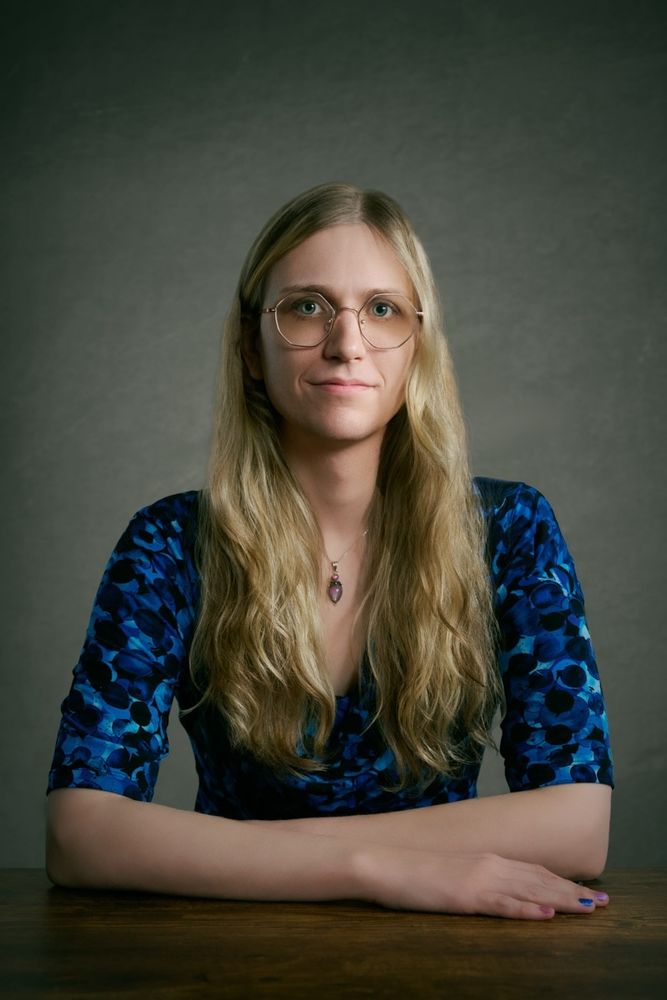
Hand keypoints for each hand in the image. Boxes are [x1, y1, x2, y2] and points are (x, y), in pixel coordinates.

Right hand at [358, 848, 609, 918]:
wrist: (385, 863)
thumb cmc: (416, 871)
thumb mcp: (455, 871)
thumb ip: (480, 877)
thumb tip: (501, 887)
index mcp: (487, 859)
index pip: (534, 871)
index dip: (563, 881)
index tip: (588, 890)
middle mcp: (490, 864)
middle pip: (540, 879)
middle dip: (573, 891)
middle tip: (603, 902)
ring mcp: (479, 879)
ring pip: (530, 890)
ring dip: (562, 899)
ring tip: (589, 907)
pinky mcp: (466, 896)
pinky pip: (503, 904)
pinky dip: (527, 909)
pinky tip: (546, 914)